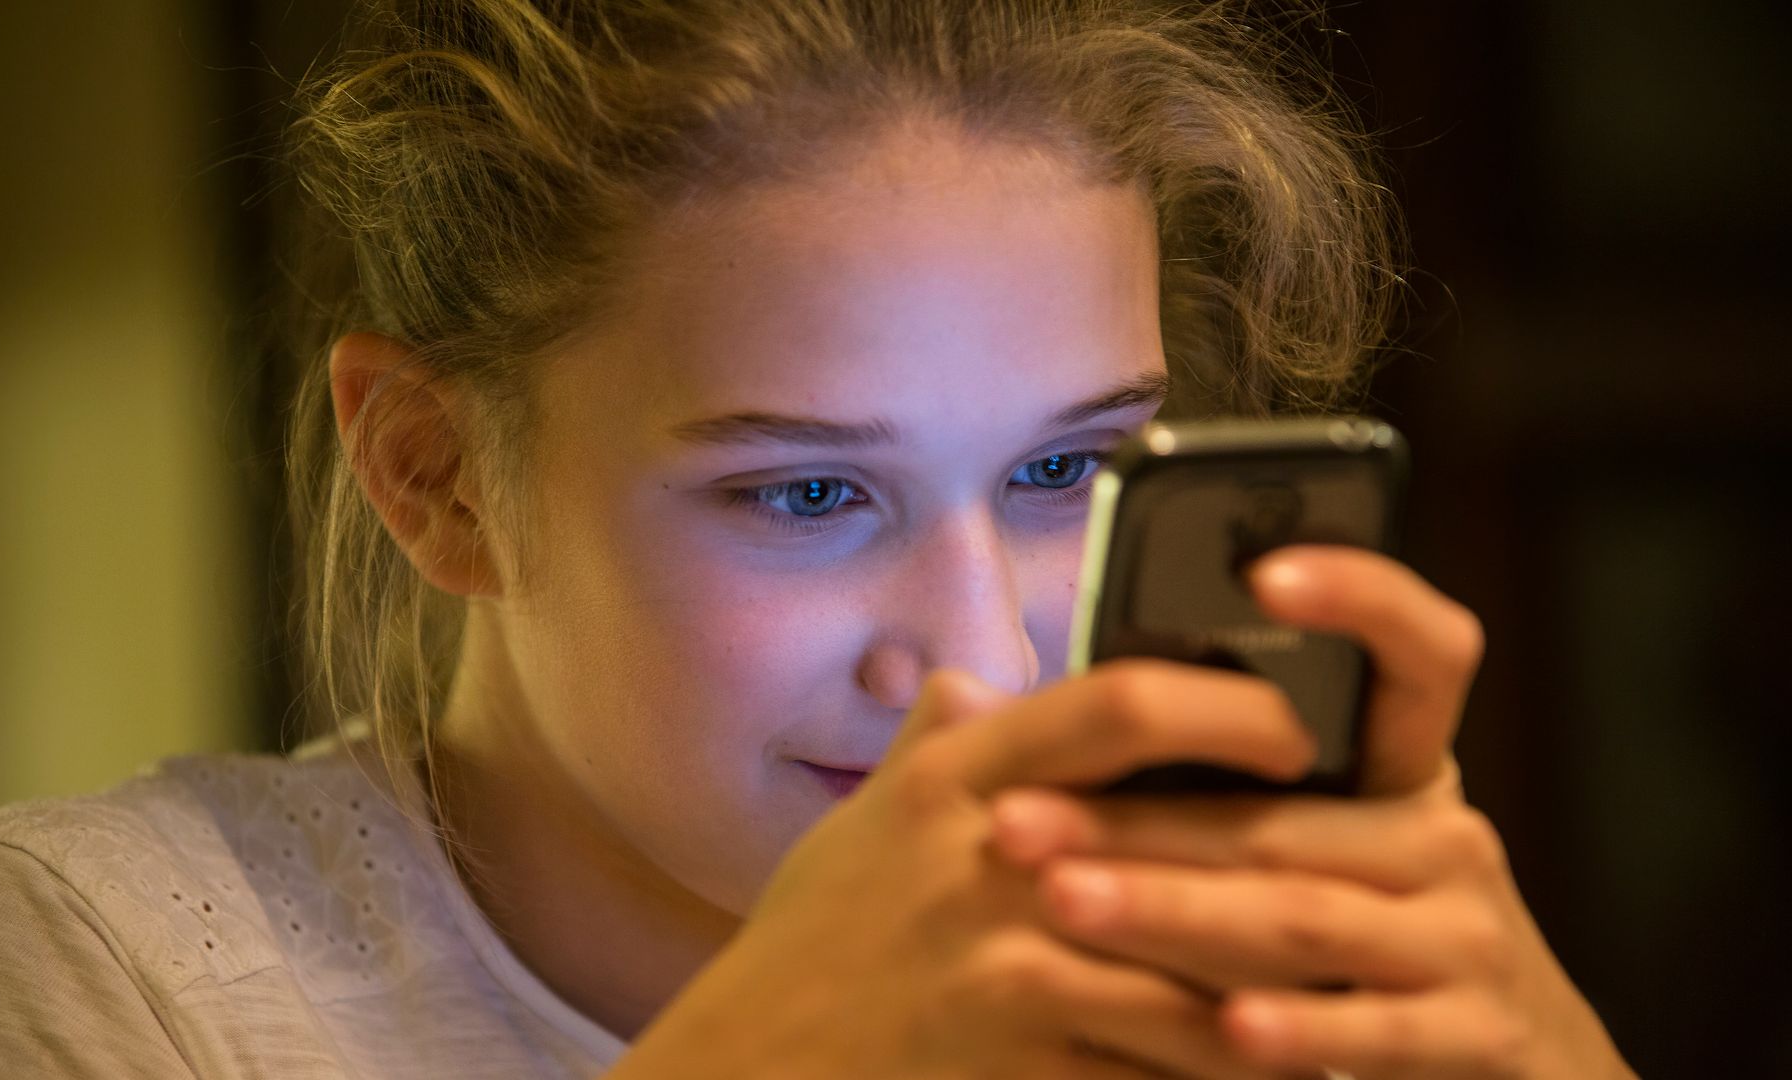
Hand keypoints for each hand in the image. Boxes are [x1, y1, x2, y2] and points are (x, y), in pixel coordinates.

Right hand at [615, 660, 1325, 1077]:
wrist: (752, 1063)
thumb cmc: (815, 937)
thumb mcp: (862, 821)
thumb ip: (931, 745)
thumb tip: (977, 681)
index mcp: (956, 781)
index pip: (1117, 705)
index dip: (1225, 704)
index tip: (1291, 726)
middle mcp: (987, 864)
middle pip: (1188, 848)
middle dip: (1291, 861)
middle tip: (1366, 862)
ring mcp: (1006, 972)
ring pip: (1197, 974)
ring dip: (1282, 984)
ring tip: (1352, 980)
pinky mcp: (1023, 1067)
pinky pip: (1162, 1073)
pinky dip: (1226, 1072)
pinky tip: (1279, 1064)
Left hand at [988, 546, 1636, 1077]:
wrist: (1523, 1067)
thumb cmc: (1371, 939)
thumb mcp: (1317, 849)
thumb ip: (1211, 785)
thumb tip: (1010, 698)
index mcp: (1402, 775)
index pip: (1419, 652)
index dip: (1361, 597)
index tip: (1264, 571)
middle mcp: (1448, 840)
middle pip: (1282, 815)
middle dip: (1134, 819)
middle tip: (1012, 818)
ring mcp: (1470, 939)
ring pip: (1306, 916)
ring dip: (1174, 911)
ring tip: (1068, 902)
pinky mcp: (1479, 1035)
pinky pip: (1377, 1030)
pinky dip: (1303, 1030)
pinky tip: (1227, 1028)